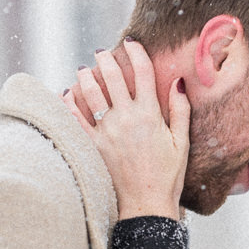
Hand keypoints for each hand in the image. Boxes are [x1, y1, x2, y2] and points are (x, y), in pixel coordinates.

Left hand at [64, 42, 189, 219]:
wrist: (146, 205)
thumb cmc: (168, 176)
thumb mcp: (181, 142)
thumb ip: (180, 110)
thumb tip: (178, 81)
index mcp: (150, 115)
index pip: (142, 73)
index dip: (136, 53)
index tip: (131, 43)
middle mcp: (126, 118)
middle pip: (112, 77)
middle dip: (106, 59)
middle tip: (101, 52)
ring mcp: (107, 132)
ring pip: (90, 94)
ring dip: (85, 77)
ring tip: (84, 69)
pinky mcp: (93, 146)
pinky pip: (75, 119)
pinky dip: (69, 104)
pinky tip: (67, 94)